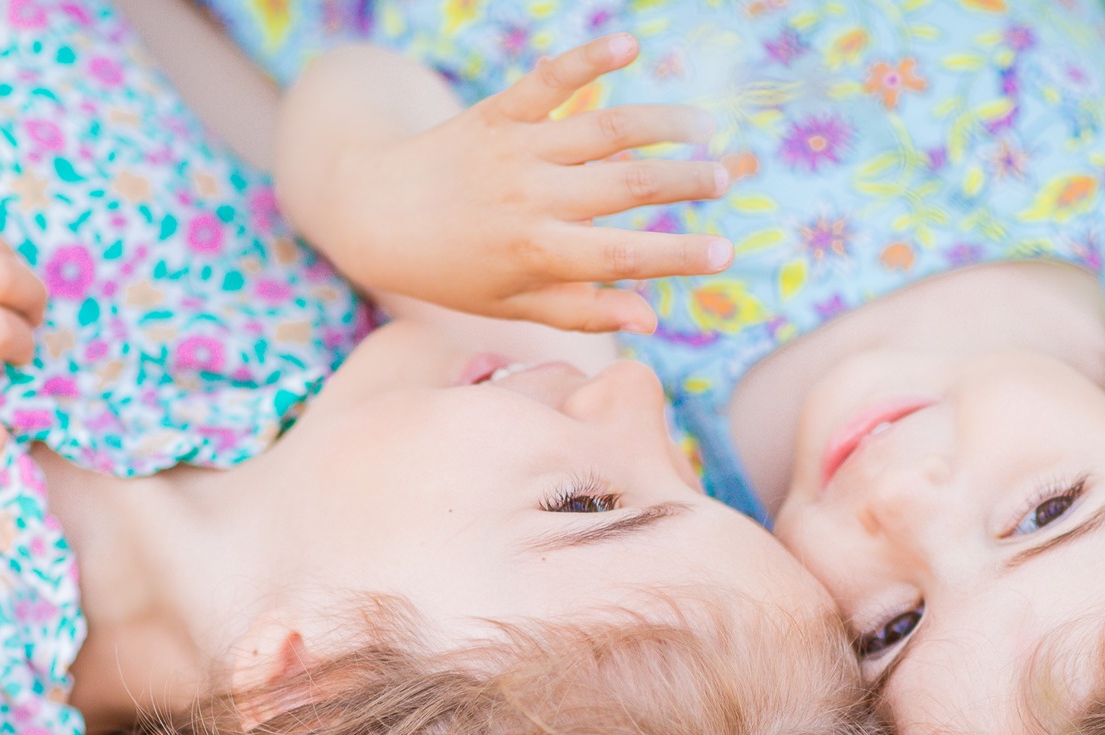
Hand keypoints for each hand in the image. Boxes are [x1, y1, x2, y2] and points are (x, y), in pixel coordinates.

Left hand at [323, 35, 730, 333]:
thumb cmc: (450, 270)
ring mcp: (515, 150)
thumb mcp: (509, 305)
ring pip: (603, 130)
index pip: (622, 256)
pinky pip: (549, 80)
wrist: (375, 214)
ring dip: (662, 124)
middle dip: (684, 181)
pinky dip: (588, 59)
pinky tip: (629, 46)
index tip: (724, 254)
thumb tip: (650, 319)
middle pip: (626, 185)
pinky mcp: (497, 112)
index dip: (676, 257)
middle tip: (729, 177)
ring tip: (706, 129)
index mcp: (536, 254)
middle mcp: (530, 199)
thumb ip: (580, 311)